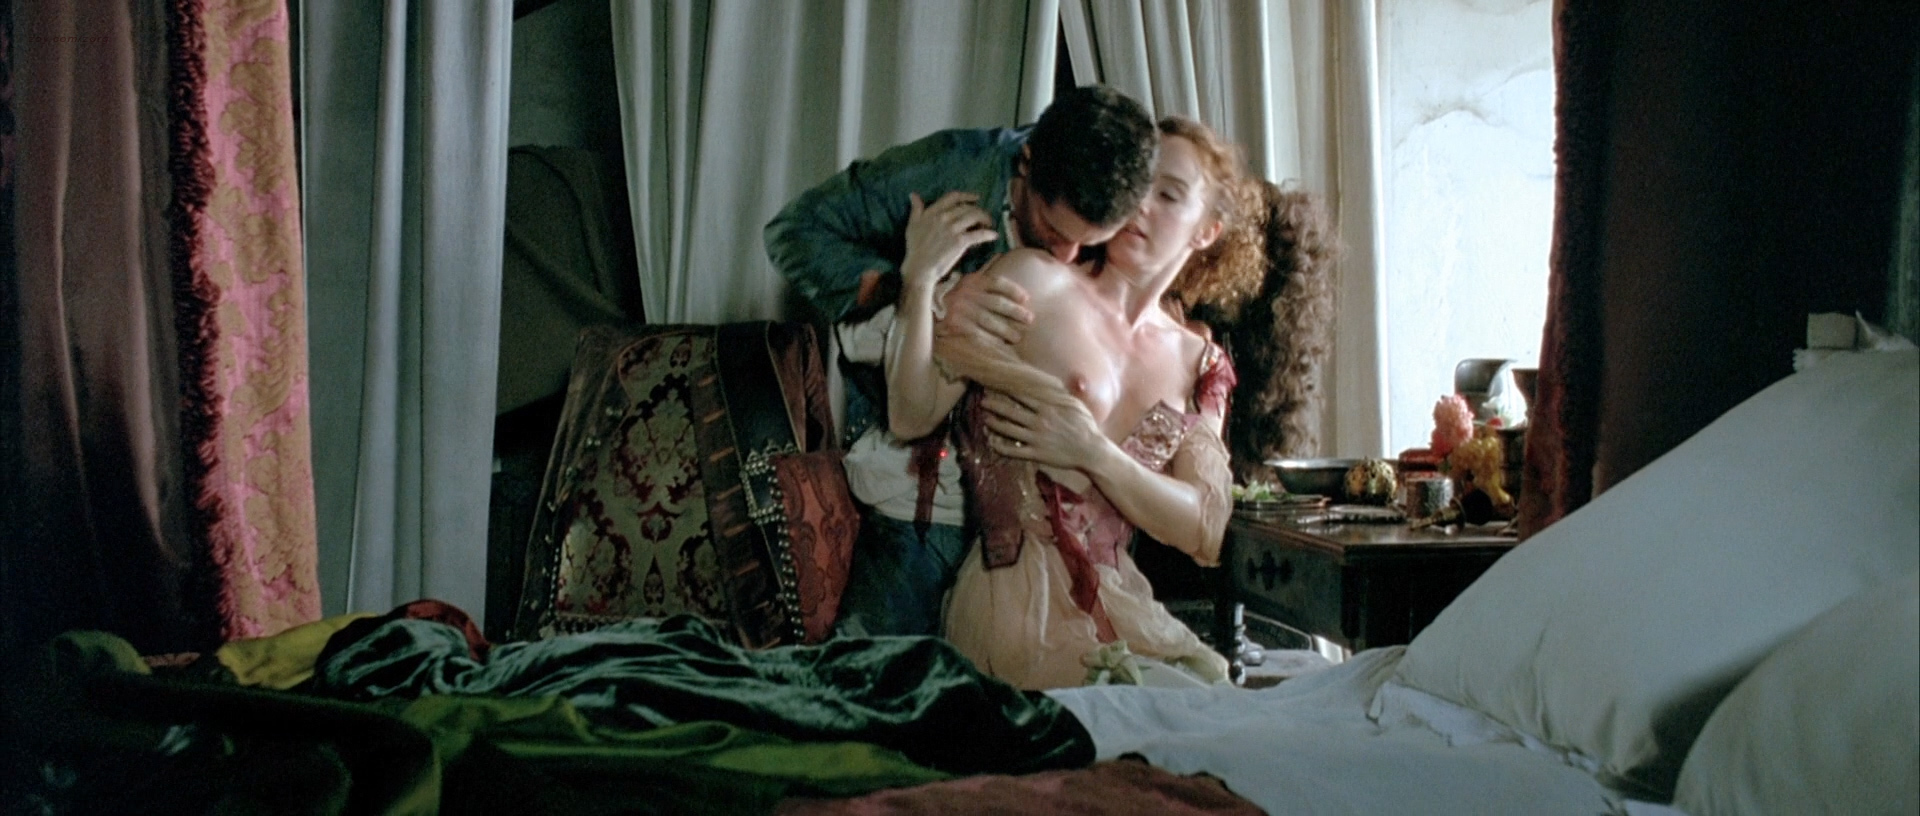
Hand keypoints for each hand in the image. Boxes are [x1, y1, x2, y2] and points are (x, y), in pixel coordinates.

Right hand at [902, 191, 996, 290]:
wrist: (920, 268)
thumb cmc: (915, 248)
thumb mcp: (912, 224)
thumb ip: (916, 209)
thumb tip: (913, 194)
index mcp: (933, 211)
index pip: (953, 197)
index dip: (967, 196)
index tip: (975, 198)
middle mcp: (944, 217)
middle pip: (967, 207)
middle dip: (978, 210)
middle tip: (983, 217)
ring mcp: (953, 229)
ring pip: (975, 216)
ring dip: (985, 219)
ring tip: (988, 225)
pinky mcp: (960, 241)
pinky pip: (979, 234)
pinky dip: (988, 234)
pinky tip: (993, 235)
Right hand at [938, 268, 1033, 345]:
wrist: (922, 314)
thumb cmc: (949, 301)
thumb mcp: (963, 286)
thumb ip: (982, 283)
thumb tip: (1006, 275)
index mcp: (970, 281)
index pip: (996, 282)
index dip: (1014, 290)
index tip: (1026, 299)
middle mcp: (966, 293)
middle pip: (997, 302)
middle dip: (1016, 312)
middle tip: (1030, 320)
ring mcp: (960, 309)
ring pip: (990, 320)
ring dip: (1006, 330)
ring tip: (1017, 337)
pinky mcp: (955, 325)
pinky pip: (978, 334)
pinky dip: (990, 340)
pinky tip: (1000, 345)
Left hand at [981, 391, 1104, 470]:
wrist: (1091, 450)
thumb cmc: (1085, 425)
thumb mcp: (1074, 404)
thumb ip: (1059, 394)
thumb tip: (1049, 382)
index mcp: (1047, 407)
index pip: (1022, 396)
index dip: (1007, 390)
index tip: (996, 385)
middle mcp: (1039, 421)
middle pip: (1011, 411)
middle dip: (995, 406)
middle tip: (983, 402)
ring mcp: (1037, 438)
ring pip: (1009, 430)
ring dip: (995, 424)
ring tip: (985, 420)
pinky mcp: (1037, 454)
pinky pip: (1015, 451)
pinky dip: (1001, 447)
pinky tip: (993, 443)